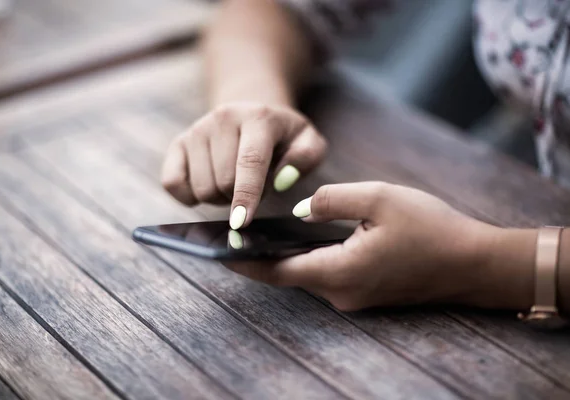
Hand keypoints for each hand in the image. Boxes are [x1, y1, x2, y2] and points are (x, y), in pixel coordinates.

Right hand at [161, 102, 326, 229]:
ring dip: (219, 198)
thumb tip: (283, 179)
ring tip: (234, 183)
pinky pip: (172, 184)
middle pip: (223, 181)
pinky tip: (208, 186)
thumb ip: (305, 157)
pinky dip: (189, 197)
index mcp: (258, 117)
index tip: (241, 223)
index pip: (249, 162)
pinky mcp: (178, 143)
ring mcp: (197, 129)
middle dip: (240, 198)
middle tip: (253, 189)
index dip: (246, 195)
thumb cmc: (283, 137)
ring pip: (201, 188)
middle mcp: (223, 118)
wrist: (251, 112)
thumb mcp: (307, 141)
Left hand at [226, 182, 505, 310]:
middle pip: (287, 275)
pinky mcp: (364, 291)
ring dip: (281, 257)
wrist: (473, 262)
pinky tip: (296, 240)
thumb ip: (333, 199)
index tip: (214, 252)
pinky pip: (326, 274)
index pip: (277, 271)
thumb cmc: (430, 228)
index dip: (243, 263)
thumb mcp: (379, 198)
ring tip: (253, 234)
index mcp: (339, 271)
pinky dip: (305, 258)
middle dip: (256, 257)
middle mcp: (341, 292)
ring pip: (306, 274)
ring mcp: (354, 296)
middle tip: (227, 236)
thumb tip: (302, 209)